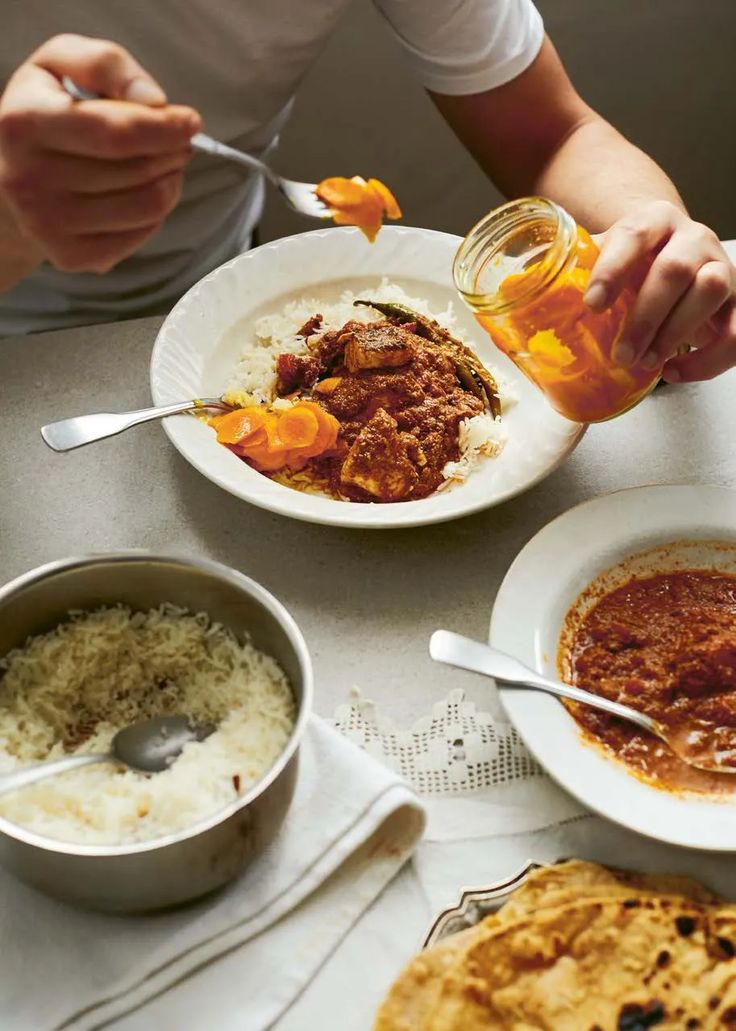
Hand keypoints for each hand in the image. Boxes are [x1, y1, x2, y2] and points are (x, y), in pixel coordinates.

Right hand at [0, 34, 200, 274]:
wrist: (9, 171)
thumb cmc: (46, 110)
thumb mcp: (62, 63)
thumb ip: (107, 64)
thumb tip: (154, 101)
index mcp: (26, 122)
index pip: (116, 133)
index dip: (165, 128)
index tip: (190, 122)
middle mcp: (29, 178)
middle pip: (138, 170)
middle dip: (173, 152)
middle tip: (178, 142)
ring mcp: (48, 223)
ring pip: (147, 206)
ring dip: (170, 181)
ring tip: (160, 165)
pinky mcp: (70, 255)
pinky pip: (141, 234)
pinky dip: (156, 212)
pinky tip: (141, 193)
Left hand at [583, 200, 735, 381]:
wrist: (675, 252)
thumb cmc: (635, 262)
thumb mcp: (606, 256)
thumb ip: (576, 269)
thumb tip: (523, 290)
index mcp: (654, 221)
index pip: (634, 235)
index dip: (613, 270)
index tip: (592, 305)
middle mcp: (692, 237)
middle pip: (675, 270)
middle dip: (645, 317)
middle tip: (621, 354)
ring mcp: (719, 266)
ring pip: (710, 291)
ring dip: (675, 333)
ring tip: (647, 364)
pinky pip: (735, 332)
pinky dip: (707, 360)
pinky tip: (674, 372)